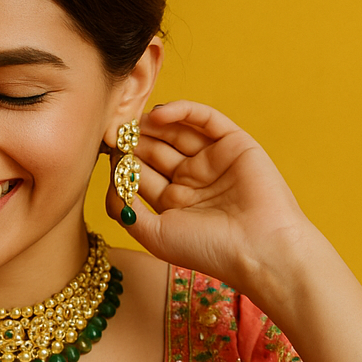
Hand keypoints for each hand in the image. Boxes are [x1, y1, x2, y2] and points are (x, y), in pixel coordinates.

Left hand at [104, 100, 317, 294]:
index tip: (102, 148)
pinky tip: (158, 116)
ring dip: (152, 125)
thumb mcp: (154, 235)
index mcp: (174, 203)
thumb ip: (126, 210)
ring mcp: (213, 160)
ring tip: (130, 122)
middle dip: (132, 139)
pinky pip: (205, 119)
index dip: (121, 160)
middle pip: (155, 149)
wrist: (260, 249)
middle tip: (111, 128)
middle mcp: (192, 180)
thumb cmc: (207, 250)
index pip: (141, 173)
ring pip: (176, 132)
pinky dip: (182, 112)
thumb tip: (110, 180)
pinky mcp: (234, 143)